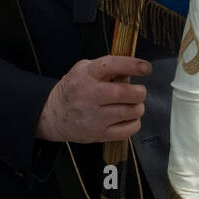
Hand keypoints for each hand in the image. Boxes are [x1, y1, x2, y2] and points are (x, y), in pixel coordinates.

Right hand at [36, 55, 150, 142]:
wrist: (53, 116)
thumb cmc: (73, 90)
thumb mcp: (82, 70)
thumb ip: (105, 67)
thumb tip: (132, 67)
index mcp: (87, 75)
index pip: (111, 65)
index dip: (132, 65)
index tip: (145, 68)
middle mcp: (90, 95)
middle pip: (124, 92)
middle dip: (139, 92)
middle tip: (139, 92)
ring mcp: (95, 117)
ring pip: (129, 112)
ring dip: (138, 108)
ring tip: (134, 105)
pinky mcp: (99, 134)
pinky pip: (127, 130)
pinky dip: (134, 123)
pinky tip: (129, 118)